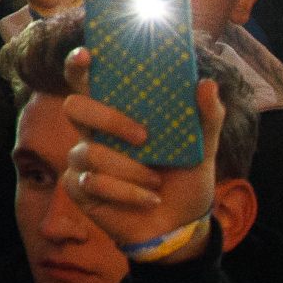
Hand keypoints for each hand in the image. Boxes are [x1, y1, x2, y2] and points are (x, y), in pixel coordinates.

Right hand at [56, 47, 220, 251]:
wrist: (180, 227)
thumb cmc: (184, 182)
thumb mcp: (203, 149)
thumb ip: (206, 117)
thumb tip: (207, 83)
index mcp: (117, 114)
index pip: (87, 82)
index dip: (78, 65)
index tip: (87, 55)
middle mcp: (94, 132)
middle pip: (75, 107)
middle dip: (108, 119)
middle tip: (143, 137)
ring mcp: (82, 160)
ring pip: (90, 152)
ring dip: (130, 170)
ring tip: (155, 182)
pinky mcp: (78, 187)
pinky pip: (93, 182)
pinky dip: (127, 193)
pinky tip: (146, 199)